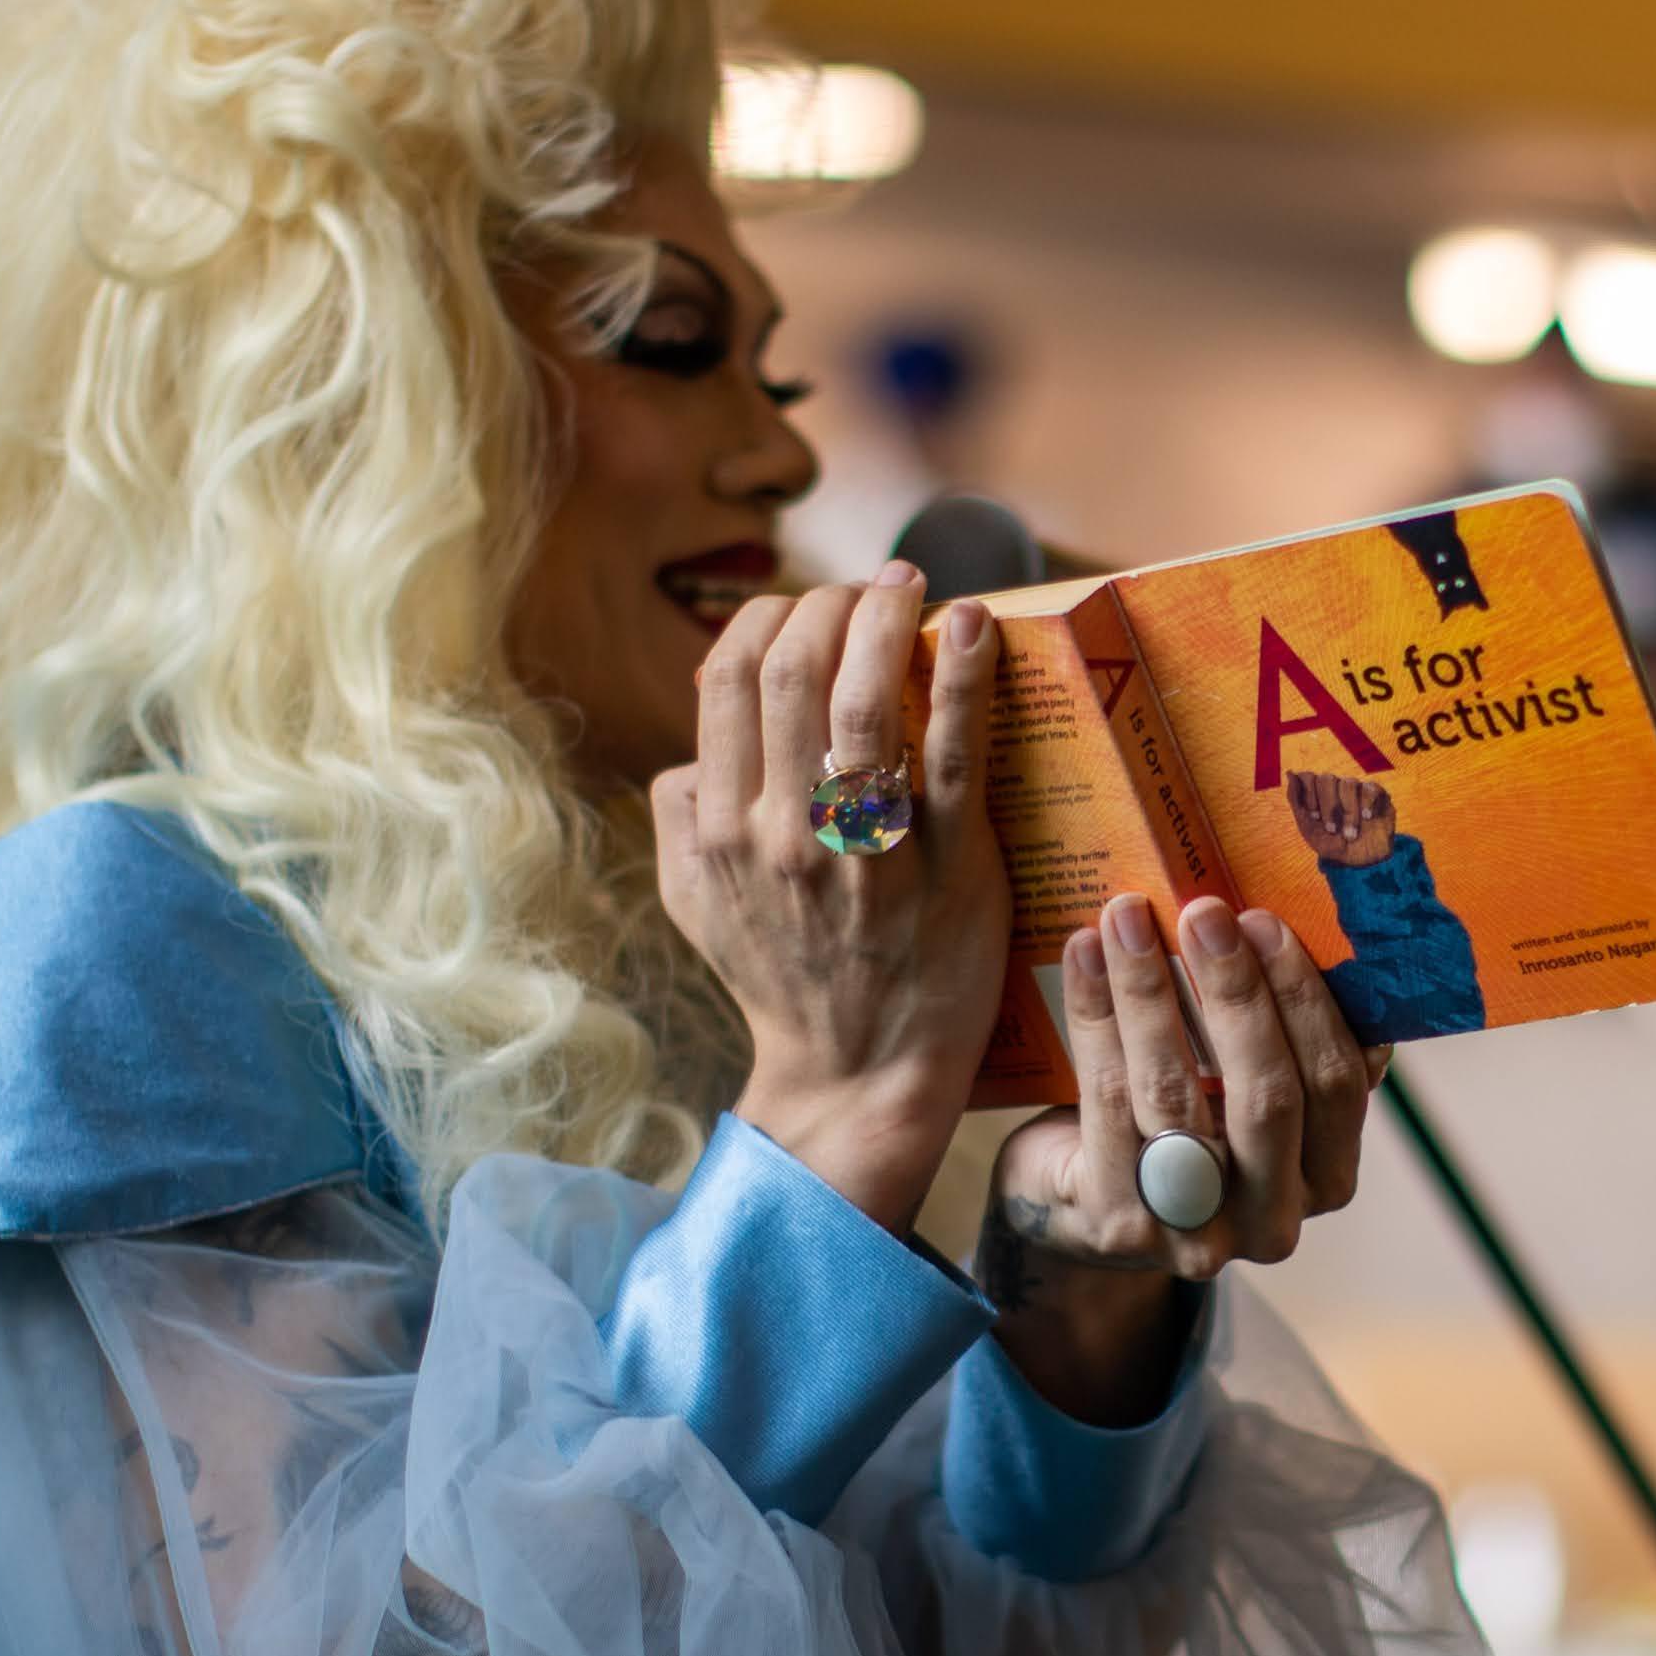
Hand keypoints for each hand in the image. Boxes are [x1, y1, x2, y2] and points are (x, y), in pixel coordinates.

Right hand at [654, 566, 1003, 1233]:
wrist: (860, 1069)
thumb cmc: (783, 977)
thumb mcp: (692, 903)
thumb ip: (679, 816)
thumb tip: (691, 748)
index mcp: (719, 827)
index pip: (729, 677)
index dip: (768, 617)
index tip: (805, 608)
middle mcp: (783, 830)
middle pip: (793, 667)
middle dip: (830, 603)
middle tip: (868, 590)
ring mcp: (866, 847)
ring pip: (863, 699)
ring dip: (886, 619)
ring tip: (908, 586)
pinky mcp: (948, 863)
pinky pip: (953, 752)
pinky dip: (965, 676)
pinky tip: (976, 623)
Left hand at [978, 893, 1377, 1416]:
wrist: (1085, 1201)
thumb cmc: (1189, 1119)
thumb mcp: (1251, 1085)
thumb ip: (1293, 1036)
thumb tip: (1312, 939)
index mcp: (1327, 1177)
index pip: (1336, 1085)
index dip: (1304, 1000)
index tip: (1263, 921)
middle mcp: (1273, 1219)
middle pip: (1267, 1097)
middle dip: (1234, 992)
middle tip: (1202, 912)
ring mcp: (1195, 1232)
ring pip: (1176, 1094)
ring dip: (1149, 991)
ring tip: (1127, 918)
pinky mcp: (1118, 1223)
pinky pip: (1105, 1102)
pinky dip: (1093, 1017)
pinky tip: (1082, 957)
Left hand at [1284, 769, 1396, 867]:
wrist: (1360, 863)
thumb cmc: (1332, 845)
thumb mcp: (1308, 829)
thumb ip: (1296, 801)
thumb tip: (1290, 773)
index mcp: (1317, 792)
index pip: (1309, 778)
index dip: (1309, 796)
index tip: (1315, 818)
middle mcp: (1337, 786)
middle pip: (1327, 779)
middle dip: (1328, 806)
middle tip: (1333, 830)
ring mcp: (1357, 789)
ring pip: (1349, 784)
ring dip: (1348, 812)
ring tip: (1351, 835)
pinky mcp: (1378, 795)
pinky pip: (1371, 788)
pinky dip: (1367, 802)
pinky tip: (1367, 818)